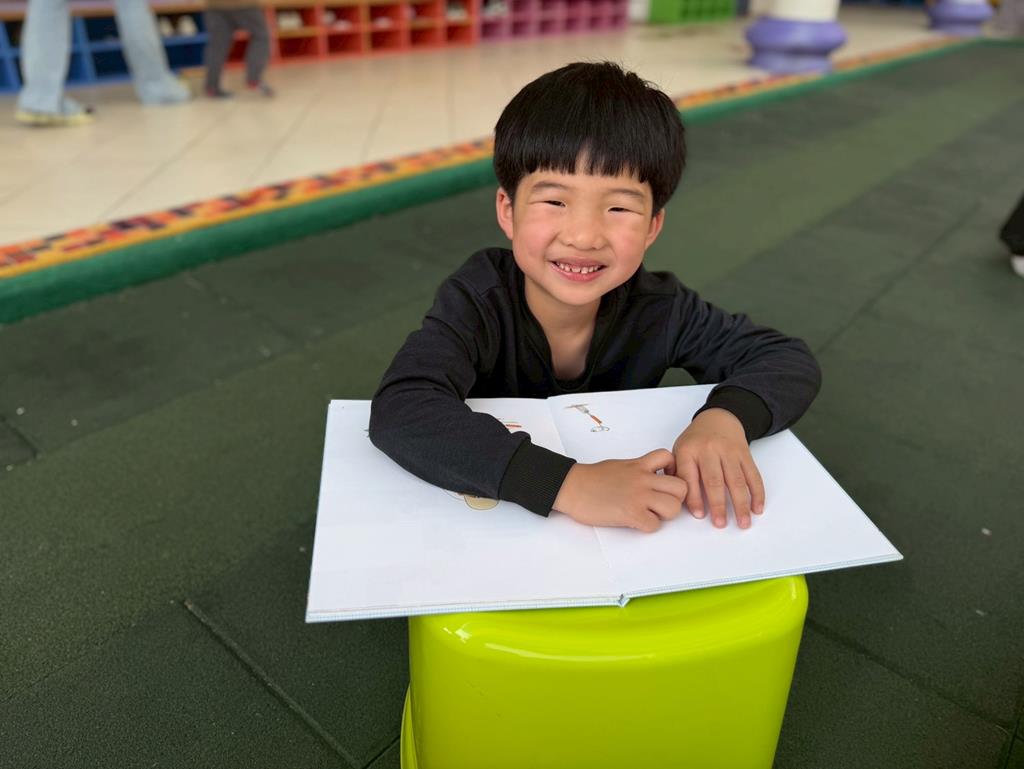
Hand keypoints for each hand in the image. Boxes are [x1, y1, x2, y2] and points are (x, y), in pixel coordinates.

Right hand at [552, 450, 687, 532]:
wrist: (572, 487)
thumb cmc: (592, 478)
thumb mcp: (621, 466)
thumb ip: (639, 471)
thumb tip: (652, 480)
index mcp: (639, 465)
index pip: (670, 458)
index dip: (673, 471)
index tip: (664, 480)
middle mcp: (643, 479)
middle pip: (681, 487)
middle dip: (675, 498)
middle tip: (661, 502)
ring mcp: (638, 496)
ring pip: (673, 508)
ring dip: (664, 515)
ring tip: (650, 514)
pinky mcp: (630, 513)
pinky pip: (654, 525)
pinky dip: (648, 526)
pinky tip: (636, 522)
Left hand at [672, 409, 764, 529]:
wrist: (718, 418)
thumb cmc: (695, 440)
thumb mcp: (678, 450)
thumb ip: (676, 473)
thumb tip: (674, 500)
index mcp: (688, 450)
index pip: (689, 478)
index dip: (694, 498)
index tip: (699, 516)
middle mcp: (709, 450)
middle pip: (714, 481)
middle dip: (718, 505)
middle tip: (720, 524)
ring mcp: (729, 451)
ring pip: (736, 481)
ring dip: (741, 504)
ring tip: (743, 523)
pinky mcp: (745, 454)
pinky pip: (753, 475)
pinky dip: (757, 493)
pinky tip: (757, 509)